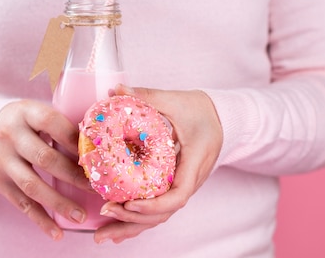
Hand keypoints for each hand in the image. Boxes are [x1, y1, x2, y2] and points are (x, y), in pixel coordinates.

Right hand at [0, 99, 92, 239]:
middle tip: (98, 189)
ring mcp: (1, 159)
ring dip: (59, 203)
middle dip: (74, 176)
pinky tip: (56, 232)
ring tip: (81, 216)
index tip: (96, 155)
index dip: (75, 139)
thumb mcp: (38, 112)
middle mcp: (10, 135)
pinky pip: (21, 203)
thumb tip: (102, 141)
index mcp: (26, 113)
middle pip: (45, 158)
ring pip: (32, 185)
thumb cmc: (25, 122)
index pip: (52, 123)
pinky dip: (40, 219)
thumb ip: (62, 124)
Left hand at [94, 84, 222, 243]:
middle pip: (164, 213)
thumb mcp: (176, 100)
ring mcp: (183, 187)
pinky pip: (157, 210)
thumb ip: (147, 95)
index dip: (153, 205)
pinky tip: (117, 229)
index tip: (129, 204)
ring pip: (159, 217)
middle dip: (134, 220)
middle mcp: (190, 181)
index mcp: (194, 163)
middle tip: (105, 213)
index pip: (178, 195)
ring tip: (103, 235)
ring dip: (132, 227)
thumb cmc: (201, 110)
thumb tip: (115, 89)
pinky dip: (137, 222)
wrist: (222, 118)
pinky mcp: (175, 187)